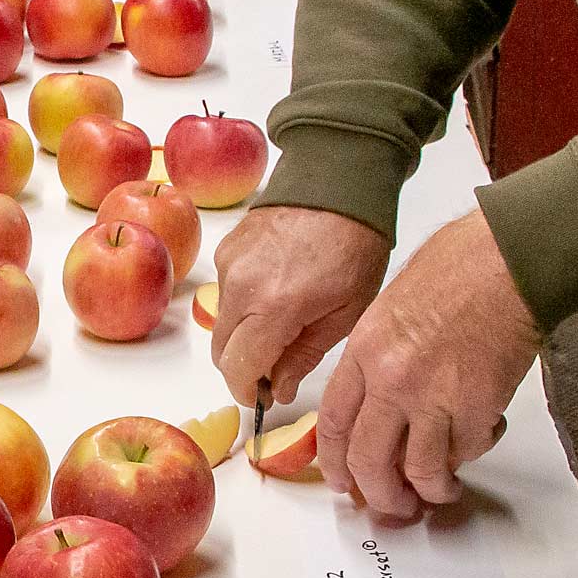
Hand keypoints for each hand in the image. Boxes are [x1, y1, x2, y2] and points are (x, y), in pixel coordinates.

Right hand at [211, 206, 389, 406]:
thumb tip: (278, 389)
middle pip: (221, 352)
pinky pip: (225, 293)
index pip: (237, 369)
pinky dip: (244, 305)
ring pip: (222, 324)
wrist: (340, 181)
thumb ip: (305, 357)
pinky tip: (276, 291)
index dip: (248, 392)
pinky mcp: (225, 249)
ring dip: (244, 337)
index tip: (263, 397)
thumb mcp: (346, 312)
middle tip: (276, 367)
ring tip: (283, 324)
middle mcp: (240, 287)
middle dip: (243, 368)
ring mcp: (228, 266)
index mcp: (274, 307)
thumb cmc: (355, 246)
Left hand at [318, 208, 539, 517]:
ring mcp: (434, 397)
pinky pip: (464, 453)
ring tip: (438, 492)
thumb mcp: (389, 308)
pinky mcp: (477, 408)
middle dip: (378, 493)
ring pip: (419, 471)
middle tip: (389, 503)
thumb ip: (376, 359)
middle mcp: (391, 380)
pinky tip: (473, 445)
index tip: (343, 479)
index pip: (334, 423)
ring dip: (428, 491)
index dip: (336, 461)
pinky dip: (467, 457)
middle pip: (369, 460)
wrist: (509, 259)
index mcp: (364, 352)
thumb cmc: (459, 268)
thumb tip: (374, 404)